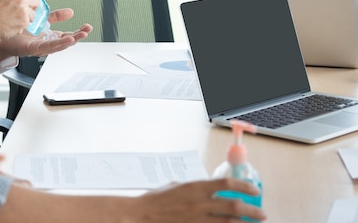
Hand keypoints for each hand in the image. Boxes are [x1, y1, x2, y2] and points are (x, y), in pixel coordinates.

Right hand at [0, 0, 40, 57]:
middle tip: (22, 12)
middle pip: (37, 2)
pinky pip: (28, 24)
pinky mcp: (24, 21)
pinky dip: (22, 26)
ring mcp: (24, 9)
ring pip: (33, 14)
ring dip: (27, 18)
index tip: (29, 1)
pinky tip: (12, 25)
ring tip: (13, 19)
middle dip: (32, 8)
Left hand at [0, 8, 92, 59]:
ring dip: (71, 41)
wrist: (0, 34)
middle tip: (87, 30)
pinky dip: (59, 44)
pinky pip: (48, 47)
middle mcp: (46, 44)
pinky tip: (68, 40)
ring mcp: (40, 47)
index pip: (66, 36)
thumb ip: (55, 16)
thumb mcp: (42, 19)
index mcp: (49, 37)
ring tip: (80, 35)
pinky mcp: (33, 49)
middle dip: (78, 37)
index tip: (87, 27)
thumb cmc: (18, 30)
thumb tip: (70, 12)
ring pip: (59, 46)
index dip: (77, 32)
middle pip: (65, 42)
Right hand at [135, 178, 265, 221]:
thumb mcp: (174, 186)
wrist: (140, 215)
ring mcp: (197, 219)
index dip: (243, 186)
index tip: (254, 190)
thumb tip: (202, 190)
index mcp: (194, 187)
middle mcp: (199, 203)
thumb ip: (191, 188)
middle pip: (234, 206)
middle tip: (261, 214)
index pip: (226, 184)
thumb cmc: (154, 200)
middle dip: (252, 211)